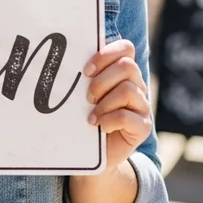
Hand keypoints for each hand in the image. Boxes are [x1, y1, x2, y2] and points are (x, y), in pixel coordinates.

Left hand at [83, 39, 150, 170]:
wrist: (93, 154)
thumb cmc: (84, 118)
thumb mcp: (81, 95)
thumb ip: (81, 77)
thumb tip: (59, 59)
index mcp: (122, 72)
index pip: (125, 48)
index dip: (106, 55)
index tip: (85, 71)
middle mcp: (136, 85)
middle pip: (127, 66)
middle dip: (101, 81)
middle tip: (88, 97)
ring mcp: (142, 105)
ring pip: (127, 90)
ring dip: (104, 104)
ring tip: (92, 117)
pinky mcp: (143, 126)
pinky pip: (127, 116)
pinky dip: (109, 121)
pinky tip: (100, 127)